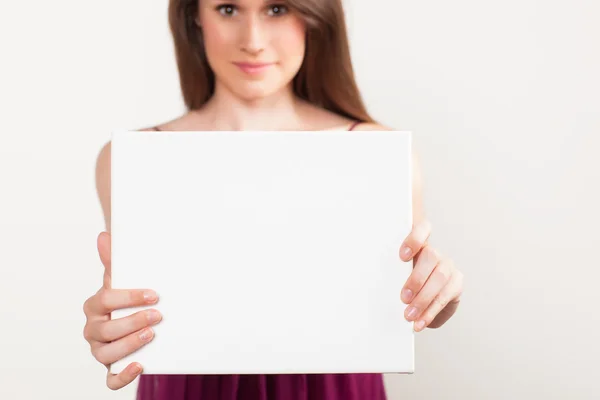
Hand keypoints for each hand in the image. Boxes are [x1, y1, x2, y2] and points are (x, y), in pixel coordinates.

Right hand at [83, 232, 162, 389]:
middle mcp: (93, 329)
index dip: (128, 297)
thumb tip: (104, 236)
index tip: (153, 294)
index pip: (105, 300)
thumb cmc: (125, 299)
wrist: (132, 319)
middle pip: (106, 329)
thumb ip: (114, 261)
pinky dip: (123, 376)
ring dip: (129, 345)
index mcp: (94, 306)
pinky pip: (111, 379)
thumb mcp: (121, 280)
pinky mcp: (112, 368)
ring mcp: (100, 350)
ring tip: (151, 335)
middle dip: (132, 322)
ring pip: (106, 354)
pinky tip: (140, 366)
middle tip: (157, 315)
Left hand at [399, 220, 462, 331]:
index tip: (402, 256)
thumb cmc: (403, 284)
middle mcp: (435, 253)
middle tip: (403, 298)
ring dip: (423, 299)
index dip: (414, 239)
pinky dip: (430, 312)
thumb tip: (373, 283)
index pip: (422, 229)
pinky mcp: (456, 283)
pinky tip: (420, 322)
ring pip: (439, 278)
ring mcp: (448, 266)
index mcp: (419, 244)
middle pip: (431, 257)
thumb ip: (392, 273)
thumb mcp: (396, 276)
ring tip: (409, 315)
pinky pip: (445, 297)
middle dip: (416, 279)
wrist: (423, 299)